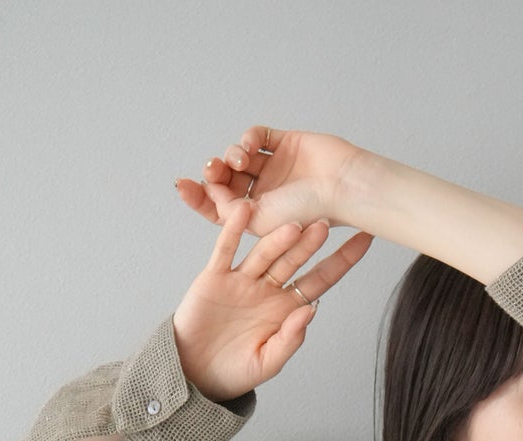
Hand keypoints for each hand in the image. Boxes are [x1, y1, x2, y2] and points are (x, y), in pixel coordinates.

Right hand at [170, 198, 371, 401]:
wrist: (194, 375)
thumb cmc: (234, 373)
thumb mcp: (267, 363)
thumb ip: (290, 339)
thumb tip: (312, 310)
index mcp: (286, 308)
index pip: (320, 280)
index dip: (341, 261)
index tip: (364, 239)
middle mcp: (268, 288)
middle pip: (294, 261)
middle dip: (310, 244)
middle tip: (326, 222)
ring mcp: (242, 279)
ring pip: (264, 253)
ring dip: (279, 238)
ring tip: (294, 224)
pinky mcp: (215, 277)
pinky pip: (226, 250)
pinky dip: (234, 231)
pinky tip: (245, 211)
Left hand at [175, 125, 366, 242]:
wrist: (340, 188)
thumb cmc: (306, 214)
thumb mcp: (257, 222)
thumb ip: (227, 209)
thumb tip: (208, 190)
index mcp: (258, 218)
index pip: (219, 207)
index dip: (199, 197)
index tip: (182, 186)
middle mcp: (265, 194)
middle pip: (226, 180)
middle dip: (214, 173)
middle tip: (212, 170)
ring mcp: (275, 169)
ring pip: (238, 156)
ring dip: (231, 155)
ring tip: (238, 160)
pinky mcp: (285, 145)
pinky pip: (257, 136)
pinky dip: (247, 138)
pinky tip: (248, 147)